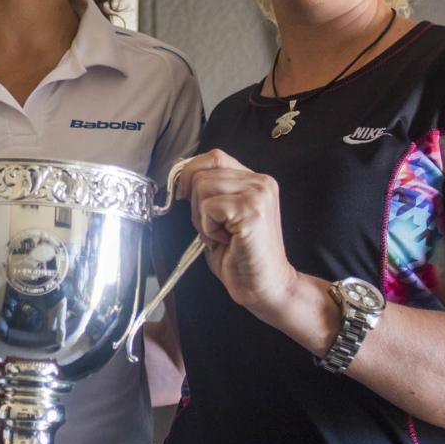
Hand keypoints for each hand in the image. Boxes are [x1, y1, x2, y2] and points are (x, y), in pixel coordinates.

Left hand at [176, 150, 296, 318]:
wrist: (264, 286)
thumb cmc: (240, 256)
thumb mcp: (220, 216)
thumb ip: (208, 192)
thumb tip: (180, 173)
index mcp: (255, 180)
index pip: (213, 156)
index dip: (190, 172)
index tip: (183, 194)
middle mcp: (261, 181)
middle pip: (202, 173)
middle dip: (195, 203)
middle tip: (214, 228)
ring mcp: (258, 194)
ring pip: (202, 187)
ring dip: (202, 218)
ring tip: (222, 235)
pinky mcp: (251, 210)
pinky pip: (208, 207)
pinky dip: (208, 228)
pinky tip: (226, 240)